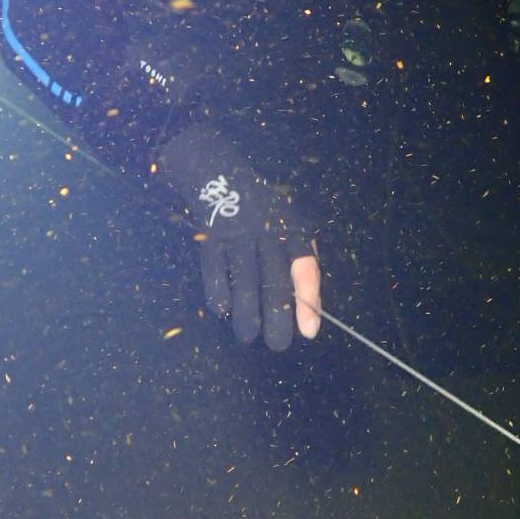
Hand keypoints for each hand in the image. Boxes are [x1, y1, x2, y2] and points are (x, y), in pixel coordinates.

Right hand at [158, 125, 320, 349]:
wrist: (218, 174)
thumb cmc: (261, 210)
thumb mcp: (287, 223)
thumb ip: (298, 259)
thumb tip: (309, 309)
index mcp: (291, 228)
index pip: (306, 266)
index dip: (308, 299)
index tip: (309, 331)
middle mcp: (267, 231)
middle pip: (274, 281)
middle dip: (277, 318)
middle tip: (278, 344)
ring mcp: (237, 233)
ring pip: (245, 282)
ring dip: (247, 314)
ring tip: (248, 336)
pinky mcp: (211, 237)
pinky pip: (215, 272)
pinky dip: (219, 295)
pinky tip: (223, 310)